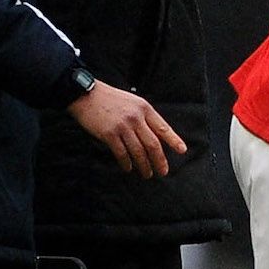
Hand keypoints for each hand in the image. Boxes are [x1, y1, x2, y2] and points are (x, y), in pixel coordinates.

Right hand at [67, 79, 188, 177]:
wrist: (86, 94)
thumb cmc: (110, 99)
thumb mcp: (133, 102)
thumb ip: (144, 117)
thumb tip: (156, 136)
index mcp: (144, 108)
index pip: (163, 127)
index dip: (174, 140)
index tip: (182, 150)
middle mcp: (136, 118)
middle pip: (153, 144)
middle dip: (159, 160)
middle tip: (163, 172)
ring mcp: (122, 126)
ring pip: (138, 151)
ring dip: (144, 165)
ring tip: (147, 174)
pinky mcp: (109, 134)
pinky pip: (121, 153)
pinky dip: (126, 163)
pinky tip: (129, 168)